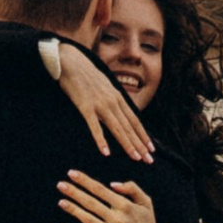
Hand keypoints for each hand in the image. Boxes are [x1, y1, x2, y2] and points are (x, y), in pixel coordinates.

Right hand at [45, 42, 152, 161]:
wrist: (71, 63)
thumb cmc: (86, 76)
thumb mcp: (105, 87)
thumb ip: (113, 100)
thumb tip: (120, 111)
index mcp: (118, 97)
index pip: (135, 120)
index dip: (144, 136)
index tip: (151, 149)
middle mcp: (113, 102)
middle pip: (129, 127)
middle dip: (140, 144)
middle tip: (149, 160)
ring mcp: (100, 105)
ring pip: (117, 129)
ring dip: (127, 144)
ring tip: (136, 158)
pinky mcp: (85, 107)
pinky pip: (95, 127)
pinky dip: (101, 140)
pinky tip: (106, 152)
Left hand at [58, 170, 184, 222]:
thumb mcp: (146, 203)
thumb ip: (132, 188)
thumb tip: (112, 184)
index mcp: (125, 206)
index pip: (100, 190)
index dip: (85, 181)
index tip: (71, 173)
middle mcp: (117, 219)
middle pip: (91, 203)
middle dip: (74, 192)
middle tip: (60, 185)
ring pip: (87, 219)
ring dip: (73, 210)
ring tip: (61, 201)